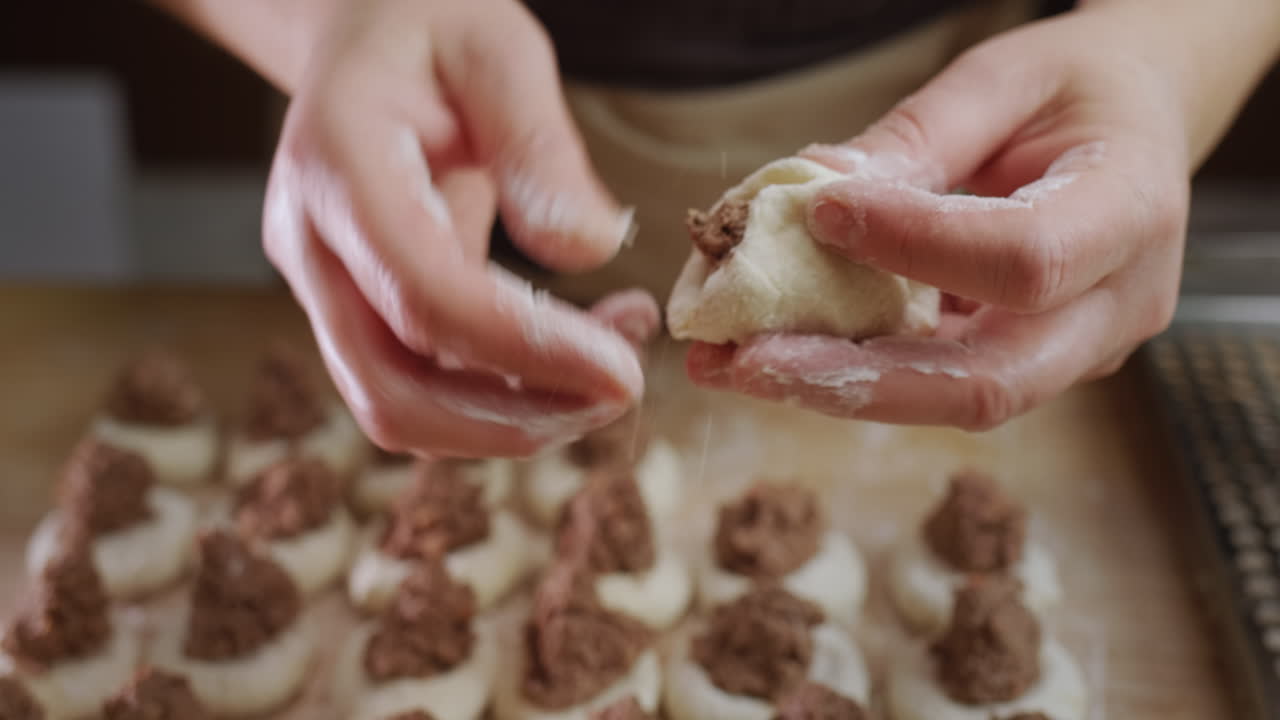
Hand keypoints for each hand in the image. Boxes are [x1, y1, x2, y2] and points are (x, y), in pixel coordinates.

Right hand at [261, 0, 650, 455]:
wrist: (361, 36)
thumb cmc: (427, 25)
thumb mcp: (497, 48)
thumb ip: (540, 145)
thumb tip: (589, 250)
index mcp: (338, 166)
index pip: (422, 293)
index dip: (525, 349)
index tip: (623, 370)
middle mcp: (312, 245)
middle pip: (393, 392)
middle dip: (516, 418)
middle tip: (623, 390)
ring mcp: (325, 288)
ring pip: (402, 410)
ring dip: (514, 420)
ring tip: (613, 368)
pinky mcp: (356, 313)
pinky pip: (420, 389)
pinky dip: (501, 398)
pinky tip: (575, 355)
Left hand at [688, 0, 1279, 429]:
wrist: (1135, 127)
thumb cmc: (1075, 89)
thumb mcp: (1001, 82)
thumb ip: (913, 140)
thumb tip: (807, 196)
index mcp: (1130, 213)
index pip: (1025, 259)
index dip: (915, 244)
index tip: (819, 213)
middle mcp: (1116, 307)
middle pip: (987, 382)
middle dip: (854, 378)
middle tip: (742, 359)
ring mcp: (1074, 352)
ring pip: (951, 399)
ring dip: (833, 387)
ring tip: (730, 362)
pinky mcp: (1026, 363)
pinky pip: (935, 382)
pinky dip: (850, 370)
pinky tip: (770, 351)